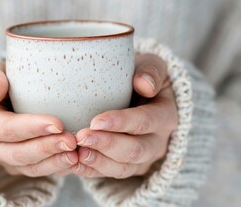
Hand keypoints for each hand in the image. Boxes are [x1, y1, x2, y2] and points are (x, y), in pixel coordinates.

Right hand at [0, 62, 77, 176]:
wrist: (3, 98)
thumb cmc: (0, 82)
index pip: (7, 129)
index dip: (31, 128)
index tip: (58, 124)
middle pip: (20, 153)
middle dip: (47, 148)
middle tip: (72, 141)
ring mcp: (10, 160)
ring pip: (32, 167)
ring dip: (55, 162)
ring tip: (77, 155)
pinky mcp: (26, 166)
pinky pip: (43, 171)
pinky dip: (60, 167)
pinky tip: (78, 161)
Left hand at [72, 54, 177, 178]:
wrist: (140, 97)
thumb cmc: (141, 77)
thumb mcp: (151, 66)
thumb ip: (151, 71)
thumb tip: (144, 85)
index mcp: (166, 116)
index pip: (145, 122)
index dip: (122, 123)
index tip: (96, 121)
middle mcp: (158, 142)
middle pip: (135, 150)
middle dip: (107, 146)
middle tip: (82, 137)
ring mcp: (144, 159)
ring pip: (123, 168)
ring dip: (98, 162)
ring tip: (76, 154)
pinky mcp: (127, 167)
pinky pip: (110, 174)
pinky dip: (91, 171)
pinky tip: (73, 164)